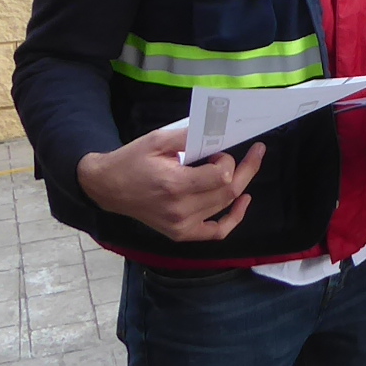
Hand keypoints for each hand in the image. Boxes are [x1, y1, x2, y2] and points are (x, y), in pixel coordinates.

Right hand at [79, 122, 268, 242]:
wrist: (108, 187)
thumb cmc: (132, 160)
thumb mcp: (157, 140)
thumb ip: (189, 136)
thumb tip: (218, 132)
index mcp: (174, 185)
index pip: (221, 177)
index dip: (228, 161)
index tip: (218, 151)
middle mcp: (180, 210)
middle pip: (228, 192)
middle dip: (246, 169)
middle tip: (257, 152)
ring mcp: (181, 225)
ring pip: (225, 207)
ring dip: (238, 186)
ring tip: (241, 168)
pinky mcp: (181, 233)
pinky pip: (216, 232)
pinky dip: (234, 218)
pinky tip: (243, 200)